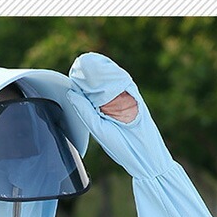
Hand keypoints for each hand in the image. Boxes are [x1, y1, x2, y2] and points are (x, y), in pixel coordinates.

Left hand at [66, 52, 174, 179]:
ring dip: (100, 70)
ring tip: (87, 61)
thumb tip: (71, 93)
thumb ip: (85, 111)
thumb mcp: (98, 128)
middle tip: (78, 63)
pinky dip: (113, 72)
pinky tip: (102, 66)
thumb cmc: (122, 146)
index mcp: (102, 112)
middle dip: (89, 73)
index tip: (72, 73)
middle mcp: (113, 104)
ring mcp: (125, 98)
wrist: (144, 155)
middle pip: (99, 84)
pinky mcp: (134, 96)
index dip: (81, 82)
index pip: (89, 92)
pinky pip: (123, 80)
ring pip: (111, 79)